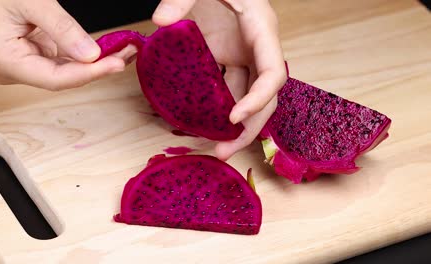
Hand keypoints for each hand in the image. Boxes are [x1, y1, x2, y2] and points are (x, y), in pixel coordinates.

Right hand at [0, 0, 132, 89]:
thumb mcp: (32, 2)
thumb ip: (63, 29)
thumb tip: (92, 55)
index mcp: (5, 62)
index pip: (55, 78)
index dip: (89, 74)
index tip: (116, 64)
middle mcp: (14, 70)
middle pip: (64, 77)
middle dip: (99, 68)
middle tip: (129, 54)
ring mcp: (25, 65)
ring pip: (68, 71)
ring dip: (97, 62)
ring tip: (126, 50)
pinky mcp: (35, 57)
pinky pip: (65, 60)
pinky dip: (87, 54)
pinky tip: (110, 50)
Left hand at [153, 0, 286, 159]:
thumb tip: (160, 21)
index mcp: (261, 30)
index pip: (273, 74)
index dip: (258, 100)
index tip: (233, 119)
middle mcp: (256, 49)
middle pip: (263, 97)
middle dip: (248, 128)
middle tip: (223, 152)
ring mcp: (240, 55)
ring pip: (244, 97)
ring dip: (231, 124)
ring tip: (211, 146)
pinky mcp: (224, 58)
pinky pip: (224, 89)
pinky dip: (215, 108)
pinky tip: (200, 123)